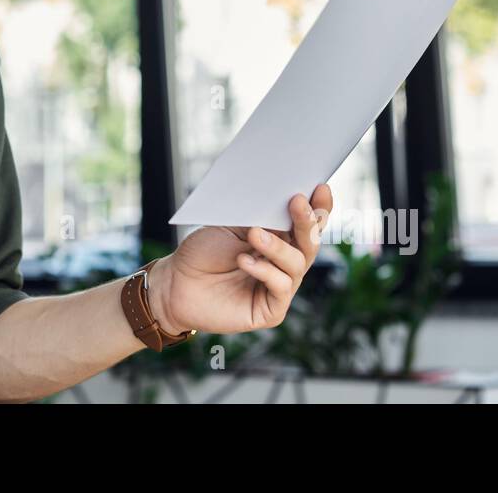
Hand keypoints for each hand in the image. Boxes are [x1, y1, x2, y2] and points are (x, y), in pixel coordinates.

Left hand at [148, 183, 332, 335]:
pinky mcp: (272, 309)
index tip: (321, 187)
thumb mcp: (232, 225)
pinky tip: (244, 260)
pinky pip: (281, 287)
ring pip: (297, 264)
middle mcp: (285, 262)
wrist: (176, 282)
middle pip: (310, 242)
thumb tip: (287, 196)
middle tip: (296, 201)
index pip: (308, 223)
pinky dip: (265, 271)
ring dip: (277, 247)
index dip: (319, 207)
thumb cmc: (203, 251)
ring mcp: (280, 286)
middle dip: (307, 221)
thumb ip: (261, 216)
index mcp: (280, 238)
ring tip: (254, 233)